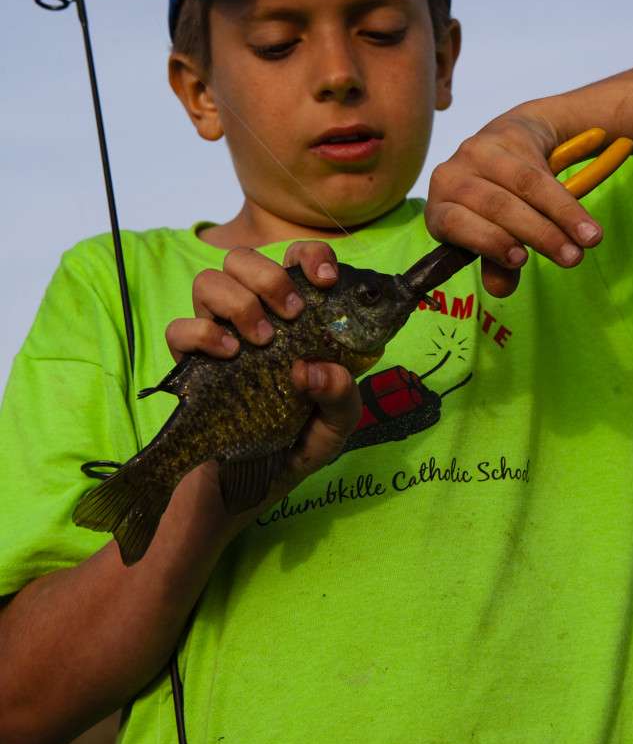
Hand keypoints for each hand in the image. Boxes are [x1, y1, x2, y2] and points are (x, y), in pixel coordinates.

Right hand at [165, 240, 361, 512]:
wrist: (251, 487)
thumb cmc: (298, 444)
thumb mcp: (335, 427)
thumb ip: (341, 397)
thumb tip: (314, 368)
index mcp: (295, 318)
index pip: (297, 259)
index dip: (310, 256)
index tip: (326, 281)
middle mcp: (255, 316)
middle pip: (243, 258)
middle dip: (269, 276)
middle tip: (292, 314)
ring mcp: (219, 334)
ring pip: (209, 280)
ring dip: (238, 302)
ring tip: (260, 341)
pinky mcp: (190, 361)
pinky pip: (180, 328)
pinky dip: (202, 333)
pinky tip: (228, 355)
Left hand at [425, 107, 603, 296]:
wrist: (510, 143)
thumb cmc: (495, 201)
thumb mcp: (492, 233)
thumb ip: (494, 262)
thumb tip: (500, 291)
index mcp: (438, 209)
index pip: (456, 224)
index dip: (489, 242)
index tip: (522, 260)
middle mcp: (449, 177)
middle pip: (496, 206)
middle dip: (538, 235)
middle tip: (571, 258)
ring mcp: (475, 151)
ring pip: (523, 187)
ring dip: (560, 217)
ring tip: (588, 241)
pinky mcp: (505, 135)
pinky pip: (541, 171)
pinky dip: (566, 200)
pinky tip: (584, 221)